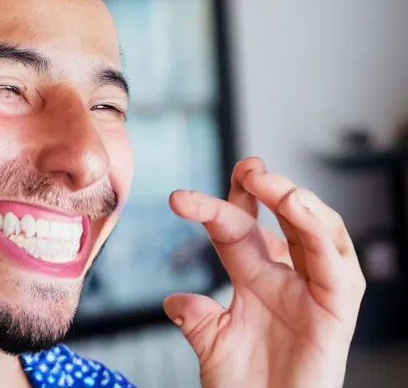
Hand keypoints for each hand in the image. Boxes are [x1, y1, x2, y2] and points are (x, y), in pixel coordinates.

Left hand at [163, 157, 365, 387]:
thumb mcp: (213, 345)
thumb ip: (196, 318)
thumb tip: (173, 300)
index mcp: (255, 277)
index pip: (238, 228)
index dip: (219, 205)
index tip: (184, 197)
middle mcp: (287, 276)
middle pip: (280, 218)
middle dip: (265, 188)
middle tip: (247, 167)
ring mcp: (314, 290)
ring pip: (315, 230)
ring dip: (293, 200)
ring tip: (266, 181)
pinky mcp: (337, 310)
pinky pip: (337, 266)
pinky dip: (320, 233)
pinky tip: (298, 207)